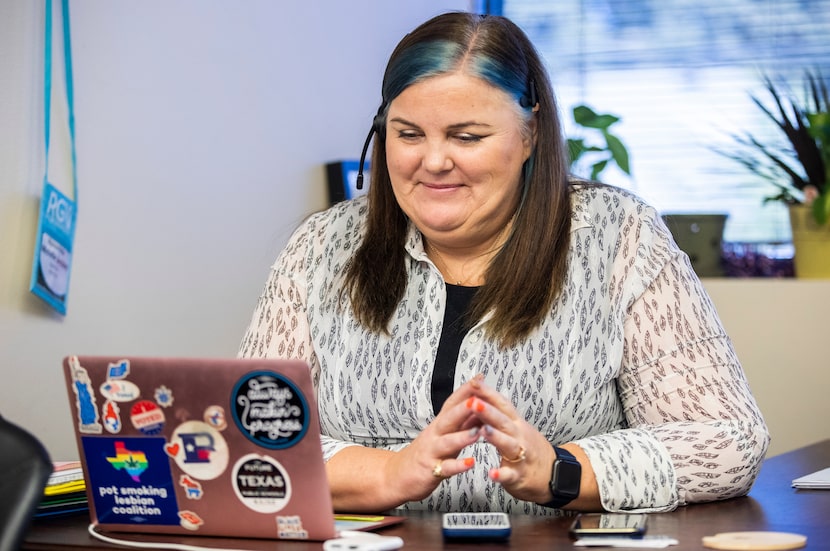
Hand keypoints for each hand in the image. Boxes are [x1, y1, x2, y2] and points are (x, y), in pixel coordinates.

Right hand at [382, 378, 484, 502]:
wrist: (397, 476)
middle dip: (464, 407)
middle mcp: (435, 434)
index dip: (465, 390)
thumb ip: (462, 422)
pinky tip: (470, 463)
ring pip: (447, 442)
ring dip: (462, 436)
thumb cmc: (426, 454)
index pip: (452, 403)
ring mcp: (432, 452)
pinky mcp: (431, 470)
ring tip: (477, 431)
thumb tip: (481, 407)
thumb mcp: (444, 434)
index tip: (480, 378)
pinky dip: (458, 466)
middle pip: (449, 418)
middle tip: (478, 399)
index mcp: (440, 424)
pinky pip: (446, 468)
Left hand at [464, 377, 555, 503]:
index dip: (488, 393)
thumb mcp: (517, 427)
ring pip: (508, 444)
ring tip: (483, 431)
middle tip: (473, 402)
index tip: (474, 382)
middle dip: (487, 411)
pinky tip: (492, 474)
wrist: (554, 473)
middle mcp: (519, 436)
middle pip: (503, 421)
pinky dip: (501, 474)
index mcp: (515, 423)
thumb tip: (481, 396)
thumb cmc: (530, 448)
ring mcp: (521, 456)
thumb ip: (500, 415)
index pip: (502, 404)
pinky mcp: (519, 476)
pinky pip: (510, 475)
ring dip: (496, 437)